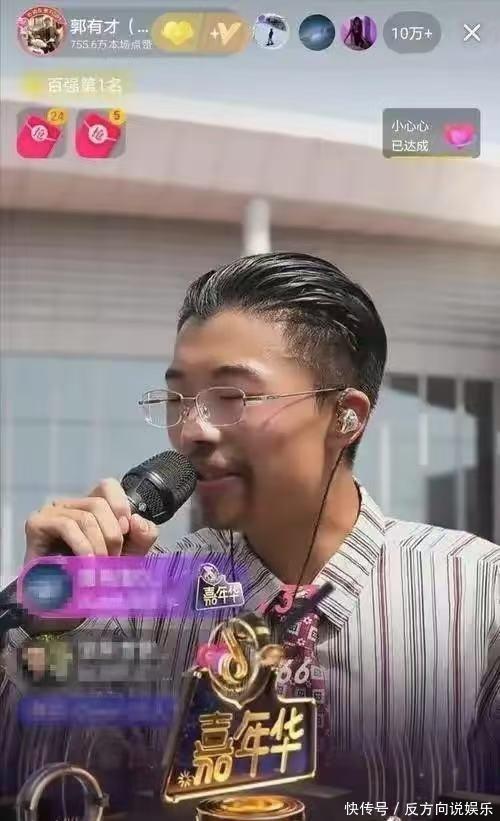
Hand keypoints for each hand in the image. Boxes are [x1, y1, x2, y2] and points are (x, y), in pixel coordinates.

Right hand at [24, 478, 158, 563]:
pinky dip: (83, 545)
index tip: (127, 530)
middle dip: (112, 534)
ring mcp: (52, 512)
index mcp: (91, 506)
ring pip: (85, 517)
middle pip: (98, 503)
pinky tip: (87, 563)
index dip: (121, 504)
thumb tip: (136, 520)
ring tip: (100, 567)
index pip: (108, 486)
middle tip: (113, 560)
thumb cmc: (98, 575)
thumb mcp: (130, 554)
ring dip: (99, 545)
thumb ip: (143, 535)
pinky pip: (66, 526)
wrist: (69, 605)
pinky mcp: (37, 524)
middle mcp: (70, 504)